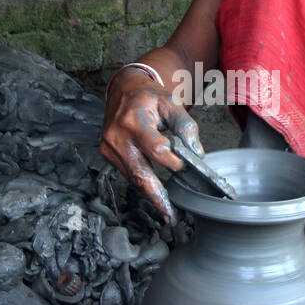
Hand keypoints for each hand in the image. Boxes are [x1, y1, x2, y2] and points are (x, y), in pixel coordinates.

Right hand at [98, 68, 203, 223]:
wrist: (122, 90)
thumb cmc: (147, 96)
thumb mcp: (171, 102)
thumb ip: (186, 125)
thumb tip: (196, 152)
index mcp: (133, 121)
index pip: (155, 150)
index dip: (172, 161)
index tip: (183, 165)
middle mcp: (117, 136)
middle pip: (139, 173)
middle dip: (156, 196)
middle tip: (170, 215)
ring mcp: (109, 147)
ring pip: (133, 177)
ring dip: (150, 193)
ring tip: (166, 209)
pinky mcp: (107, 154)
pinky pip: (127, 173)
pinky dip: (142, 183)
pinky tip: (154, 192)